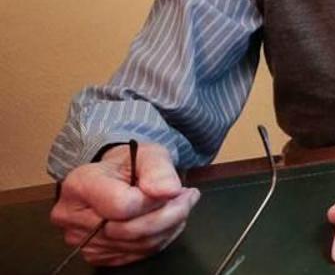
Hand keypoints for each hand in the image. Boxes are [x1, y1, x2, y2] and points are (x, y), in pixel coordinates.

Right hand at [49, 142, 199, 265]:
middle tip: (187, 197)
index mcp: (80, 185)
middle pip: (131, 230)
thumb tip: (170, 191)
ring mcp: (82, 240)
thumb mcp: (149, 155)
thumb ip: (159, 171)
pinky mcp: (97, 254)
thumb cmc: (130, 163)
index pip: (123, 205)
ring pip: (139, 245)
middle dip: (170, 214)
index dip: (154, 199)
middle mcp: (72, 216)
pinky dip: (160, 239)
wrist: (116, 177)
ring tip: (179, 206)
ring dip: (169, 227)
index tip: (173, 188)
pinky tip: (166, 221)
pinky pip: (138, 254)